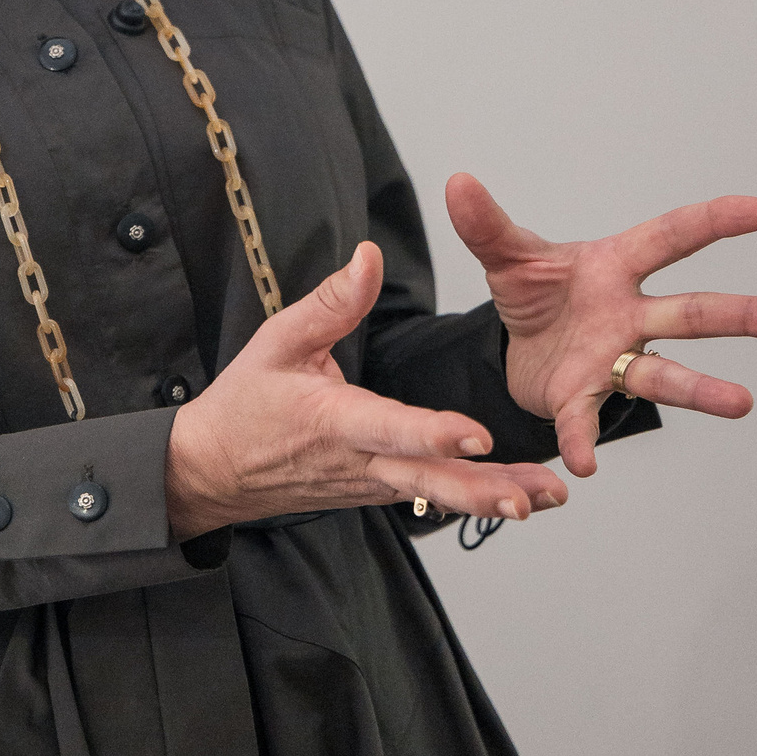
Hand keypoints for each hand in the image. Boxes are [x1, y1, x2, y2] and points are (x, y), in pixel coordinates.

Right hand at [165, 241, 564, 539]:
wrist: (212, 470)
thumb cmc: (245, 401)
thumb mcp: (276, 340)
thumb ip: (330, 302)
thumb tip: (370, 256)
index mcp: (334, 421)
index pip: (392, 428)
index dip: (435, 432)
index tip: (478, 434)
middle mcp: (360, 461)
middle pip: (429, 482)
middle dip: (485, 490)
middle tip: (534, 496)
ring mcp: (369, 484)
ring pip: (436, 495)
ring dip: (490, 499)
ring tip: (544, 499)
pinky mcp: (374, 491)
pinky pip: (427, 496)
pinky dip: (469, 498)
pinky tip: (515, 496)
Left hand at [445, 174, 756, 477]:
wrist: (514, 347)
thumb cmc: (535, 295)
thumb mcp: (507, 255)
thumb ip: (486, 225)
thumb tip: (459, 182)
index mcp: (614, 268)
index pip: (670, 238)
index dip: (713, 222)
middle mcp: (628, 316)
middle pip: (692, 312)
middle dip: (744, 315)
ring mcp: (613, 360)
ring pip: (665, 376)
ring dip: (704, 391)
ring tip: (744, 403)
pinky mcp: (581, 398)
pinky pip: (585, 420)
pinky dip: (583, 439)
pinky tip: (585, 464)